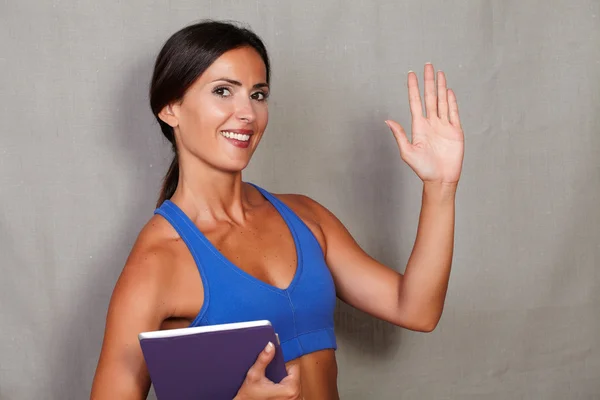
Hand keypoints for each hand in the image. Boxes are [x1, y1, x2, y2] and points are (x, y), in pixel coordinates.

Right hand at [234, 342, 301, 399]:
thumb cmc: (249, 396)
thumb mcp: (254, 375)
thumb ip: (263, 359)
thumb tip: (270, 346)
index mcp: (290, 388)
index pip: (294, 367)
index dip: (283, 365)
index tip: (274, 369)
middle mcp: (295, 395)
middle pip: (293, 374)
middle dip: (283, 374)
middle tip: (271, 378)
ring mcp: (293, 399)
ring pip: (292, 381)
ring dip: (283, 381)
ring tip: (271, 384)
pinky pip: (290, 389)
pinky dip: (283, 388)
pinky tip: (273, 390)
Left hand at [386, 63, 463, 184]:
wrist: (441, 179)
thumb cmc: (423, 169)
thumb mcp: (408, 152)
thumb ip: (399, 135)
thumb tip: (388, 120)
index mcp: (418, 126)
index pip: (415, 102)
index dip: (413, 88)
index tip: (411, 74)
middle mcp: (431, 123)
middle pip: (429, 97)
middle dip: (428, 81)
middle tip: (427, 64)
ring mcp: (444, 126)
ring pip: (442, 101)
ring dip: (440, 87)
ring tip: (439, 72)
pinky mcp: (455, 131)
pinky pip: (453, 112)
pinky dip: (451, 101)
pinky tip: (449, 91)